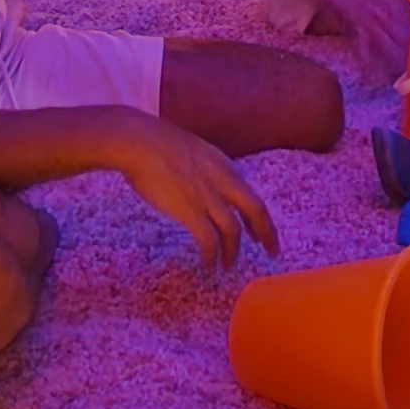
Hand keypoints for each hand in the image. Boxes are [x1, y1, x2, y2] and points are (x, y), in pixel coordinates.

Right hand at [115, 117, 278, 270]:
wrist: (138, 142)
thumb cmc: (155, 144)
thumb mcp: (193, 152)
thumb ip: (204, 169)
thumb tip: (203, 184)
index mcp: (222, 165)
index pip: (250, 193)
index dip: (259, 216)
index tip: (262, 231)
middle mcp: (221, 180)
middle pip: (255, 209)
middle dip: (266, 233)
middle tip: (271, 251)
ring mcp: (207, 196)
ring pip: (232, 230)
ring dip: (232, 252)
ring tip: (228, 266)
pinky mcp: (190, 210)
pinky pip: (209, 240)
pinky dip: (212, 255)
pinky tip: (209, 264)